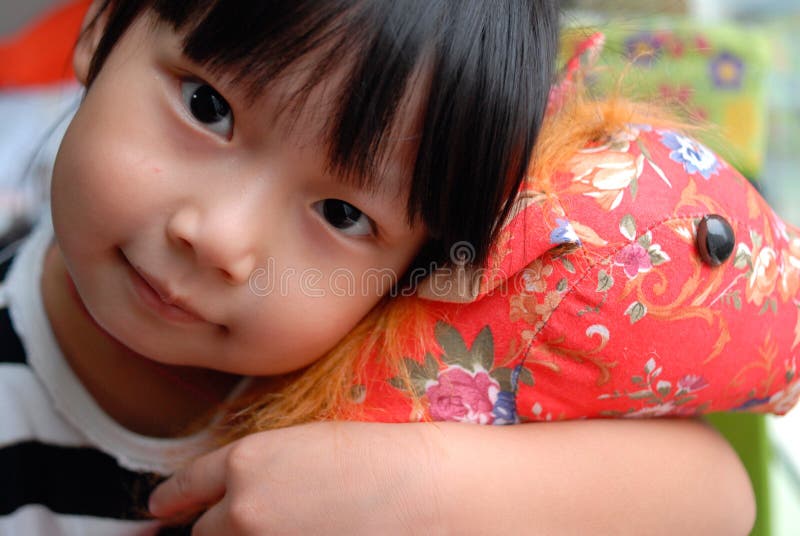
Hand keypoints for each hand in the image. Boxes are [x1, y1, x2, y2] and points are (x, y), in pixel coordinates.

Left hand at [148, 421, 442, 534]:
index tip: (162, 507)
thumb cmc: (382, 457)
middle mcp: (243, 509)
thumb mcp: (310, 444)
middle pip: (203, 533)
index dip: (172, 497)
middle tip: (245, 524)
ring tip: (284, 526)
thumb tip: (237, 491)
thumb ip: (261, 467)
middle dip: (214, 528)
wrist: (429, 492)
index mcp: (248, 461)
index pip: (187, 485)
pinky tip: (304, 535)